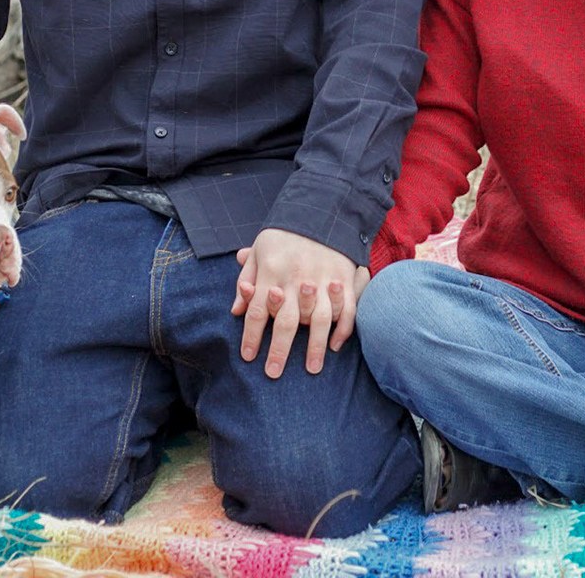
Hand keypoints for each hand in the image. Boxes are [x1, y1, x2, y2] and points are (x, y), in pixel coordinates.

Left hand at [230, 228, 365, 377]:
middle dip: (279, 350)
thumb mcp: (259, 250)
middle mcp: (296, 279)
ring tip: (311, 369)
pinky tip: (335, 346)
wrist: (322, 210)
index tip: (249, 356)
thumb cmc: (285, 234)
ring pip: (319, 319)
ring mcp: (323, 279)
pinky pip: (347, 309)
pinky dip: (343, 329)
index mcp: (272, 271)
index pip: (257, 310)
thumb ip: (247, 278)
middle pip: (286, 321)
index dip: (251, 335)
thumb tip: (237, 310)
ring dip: (314, 346)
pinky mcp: (345, 278)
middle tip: (273, 373)